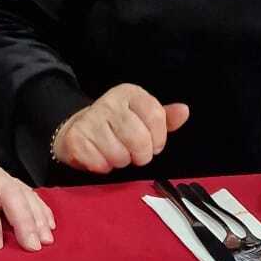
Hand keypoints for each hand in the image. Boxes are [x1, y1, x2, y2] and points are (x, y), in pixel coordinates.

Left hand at [0, 135, 55, 251]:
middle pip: (10, 193)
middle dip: (24, 220)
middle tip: (33, 247)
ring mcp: (1, 175)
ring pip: (24, 193)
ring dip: (37, 217)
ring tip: (46, 241)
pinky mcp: (9, 181)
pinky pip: (30, 193)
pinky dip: (42, 209)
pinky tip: (50, 227)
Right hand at [52, 84, 189, 173]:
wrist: (78, 129)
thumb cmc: (117, 126)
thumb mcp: (143, 118)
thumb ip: (165, 117)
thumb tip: (184, 111)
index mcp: (130, 94)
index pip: (156, 116)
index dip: (159, 138)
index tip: (154, 144)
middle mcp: (109, 102)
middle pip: (140, 139)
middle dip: (140, 155)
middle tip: (134, 153)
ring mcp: (90, 119)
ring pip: (119, 155)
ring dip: (120, 161)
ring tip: (115, 152)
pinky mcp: (76, 138)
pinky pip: (100, 163)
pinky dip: (103, 166)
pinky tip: (100, 156)